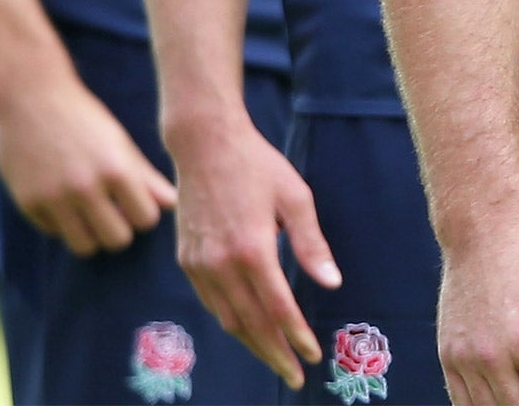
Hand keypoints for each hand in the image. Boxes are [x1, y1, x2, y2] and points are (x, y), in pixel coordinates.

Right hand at [0, 73, 175, 257]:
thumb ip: (146, 177)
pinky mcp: (28, 204)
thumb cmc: (83, 117)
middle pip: (117, 240)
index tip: (135, 203)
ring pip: (85, 247)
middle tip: (113, 212)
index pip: (145, 219)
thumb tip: (172, 205)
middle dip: (120, 228)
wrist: (31, 96)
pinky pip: (55, 233)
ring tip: (90, 212)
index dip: (143, 213)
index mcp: (116, 169)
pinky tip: (62, 198)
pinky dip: (63, 222)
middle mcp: (85, 187)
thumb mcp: (119, 142)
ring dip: (91, 233)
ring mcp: (54, 198)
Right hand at [167, 117, 338, 387]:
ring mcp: (200, 263)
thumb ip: (311, 244)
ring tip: (275, 358)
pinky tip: (247, 327)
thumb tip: (331, 283)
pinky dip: (231, 321)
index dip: (296, 336)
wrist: (204, 142)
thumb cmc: (257, 164)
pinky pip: (211, 302)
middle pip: (251, 324)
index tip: (313, 354)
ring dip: (252, 344)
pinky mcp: (187, 259)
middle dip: (275, 354)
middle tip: (295, 375)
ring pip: (227, 319)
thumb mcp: (295, 197)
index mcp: (253, 248)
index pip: (278, 308)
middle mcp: (222, 263)